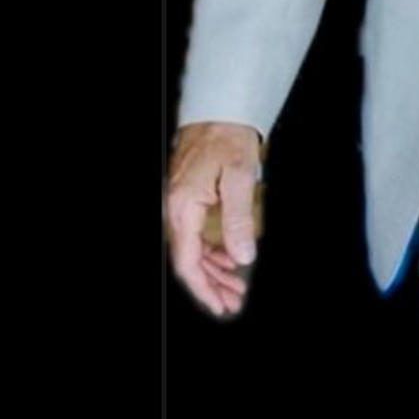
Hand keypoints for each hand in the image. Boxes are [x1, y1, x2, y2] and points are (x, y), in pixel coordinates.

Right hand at [164, 122, 262, 317]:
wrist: (218, 111)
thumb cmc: (228, 139)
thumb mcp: (240, 178)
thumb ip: (238, 219)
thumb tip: (242, 257)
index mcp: (183, 208)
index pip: (188, 262)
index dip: (203, 288)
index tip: (220, 306)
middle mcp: (176, 209)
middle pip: (189, 260)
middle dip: (212, 284)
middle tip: (234, 302)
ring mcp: (180, 204)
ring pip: (192, 249)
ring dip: (214, 270)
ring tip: (236, 286)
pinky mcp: (188, 199)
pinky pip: (195, 234)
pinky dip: (212, 250)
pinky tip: (229, 258)